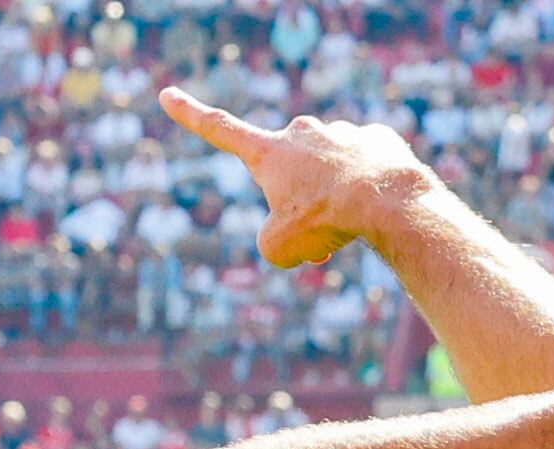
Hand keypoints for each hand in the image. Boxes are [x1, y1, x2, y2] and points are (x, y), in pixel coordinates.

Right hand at [159, 87, 434, 266]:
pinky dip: (371, 189)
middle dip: (302, 203)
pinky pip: (369, 168)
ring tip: (354, 223)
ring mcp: (343, 131)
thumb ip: (273, 240)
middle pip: (293, 175)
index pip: (219, 130)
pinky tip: (382, 204)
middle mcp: (303, 133)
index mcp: (269, 153)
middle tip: (320, 232)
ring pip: (334, 174)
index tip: (167, 94)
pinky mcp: (378, 138)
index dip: (190, 115)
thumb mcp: (280, 249)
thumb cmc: (325, 222)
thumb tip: (296, 229)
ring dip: (338, 200)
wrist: (386, 200)